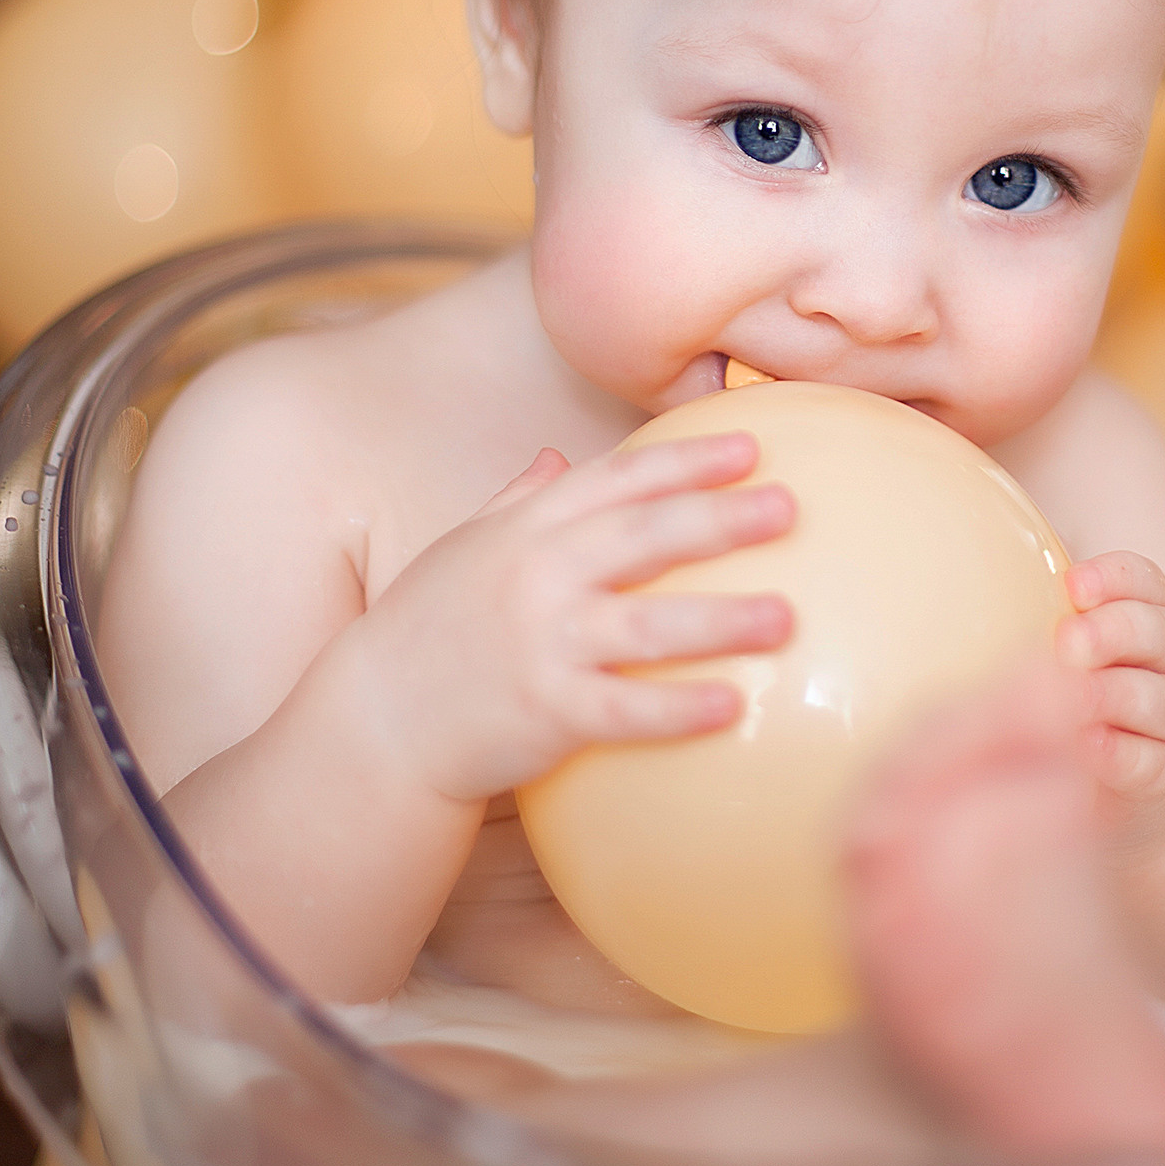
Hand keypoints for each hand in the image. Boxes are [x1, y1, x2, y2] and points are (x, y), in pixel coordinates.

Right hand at [339, 431, 794, 807]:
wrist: (376, 720)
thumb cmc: (429, 629)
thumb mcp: (464, 549)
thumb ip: (516, 501)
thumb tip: (556, 456)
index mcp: (526, 529)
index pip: (617, 479)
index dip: (685, 460)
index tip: (752, 445)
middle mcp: (537, 576)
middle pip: (644, 537)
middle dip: (720, 518)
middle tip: (788, 508)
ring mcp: (542, 644)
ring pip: (647, 626)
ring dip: (721, 621)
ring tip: (787, 617)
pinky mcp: (547, 712)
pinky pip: (626, 709)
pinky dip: (678, 708)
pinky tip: (733, 705)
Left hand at [1055, 550, 1164, 848]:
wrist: (1119, 786)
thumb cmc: (1077, 695)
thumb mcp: (1062, 649)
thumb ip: (1041, 609)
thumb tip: (983, 567)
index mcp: (1150, 615)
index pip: (1146, 581)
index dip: (1115, 578)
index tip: (1073, 585)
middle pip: (1160, 634)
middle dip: (1113, 633)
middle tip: (1068, 642)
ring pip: (1162, 699)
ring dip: (1114, 695)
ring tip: (1072, 699)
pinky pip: (1154, 761)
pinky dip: (1120, 754)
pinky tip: (1086, 746)